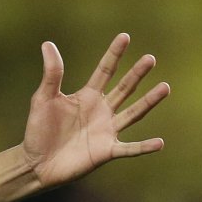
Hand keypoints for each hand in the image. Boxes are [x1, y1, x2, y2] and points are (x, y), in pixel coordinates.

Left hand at [22, 34, 168, 187]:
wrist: (36, 164)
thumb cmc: (38, 131)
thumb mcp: (43, 99)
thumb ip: (52, 74)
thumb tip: (48, 44)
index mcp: (87, 96)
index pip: (105, 71)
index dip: (114, 54)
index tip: (125, 37)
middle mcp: (101, 111)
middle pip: (124, 88)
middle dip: (136, 74)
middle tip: (150, 58)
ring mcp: (106, 131)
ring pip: (133, 113)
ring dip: (148, 102)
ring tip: (165, 87)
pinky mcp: (106, 151)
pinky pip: (129, 149)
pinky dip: (144, 147)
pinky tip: (160, 143)